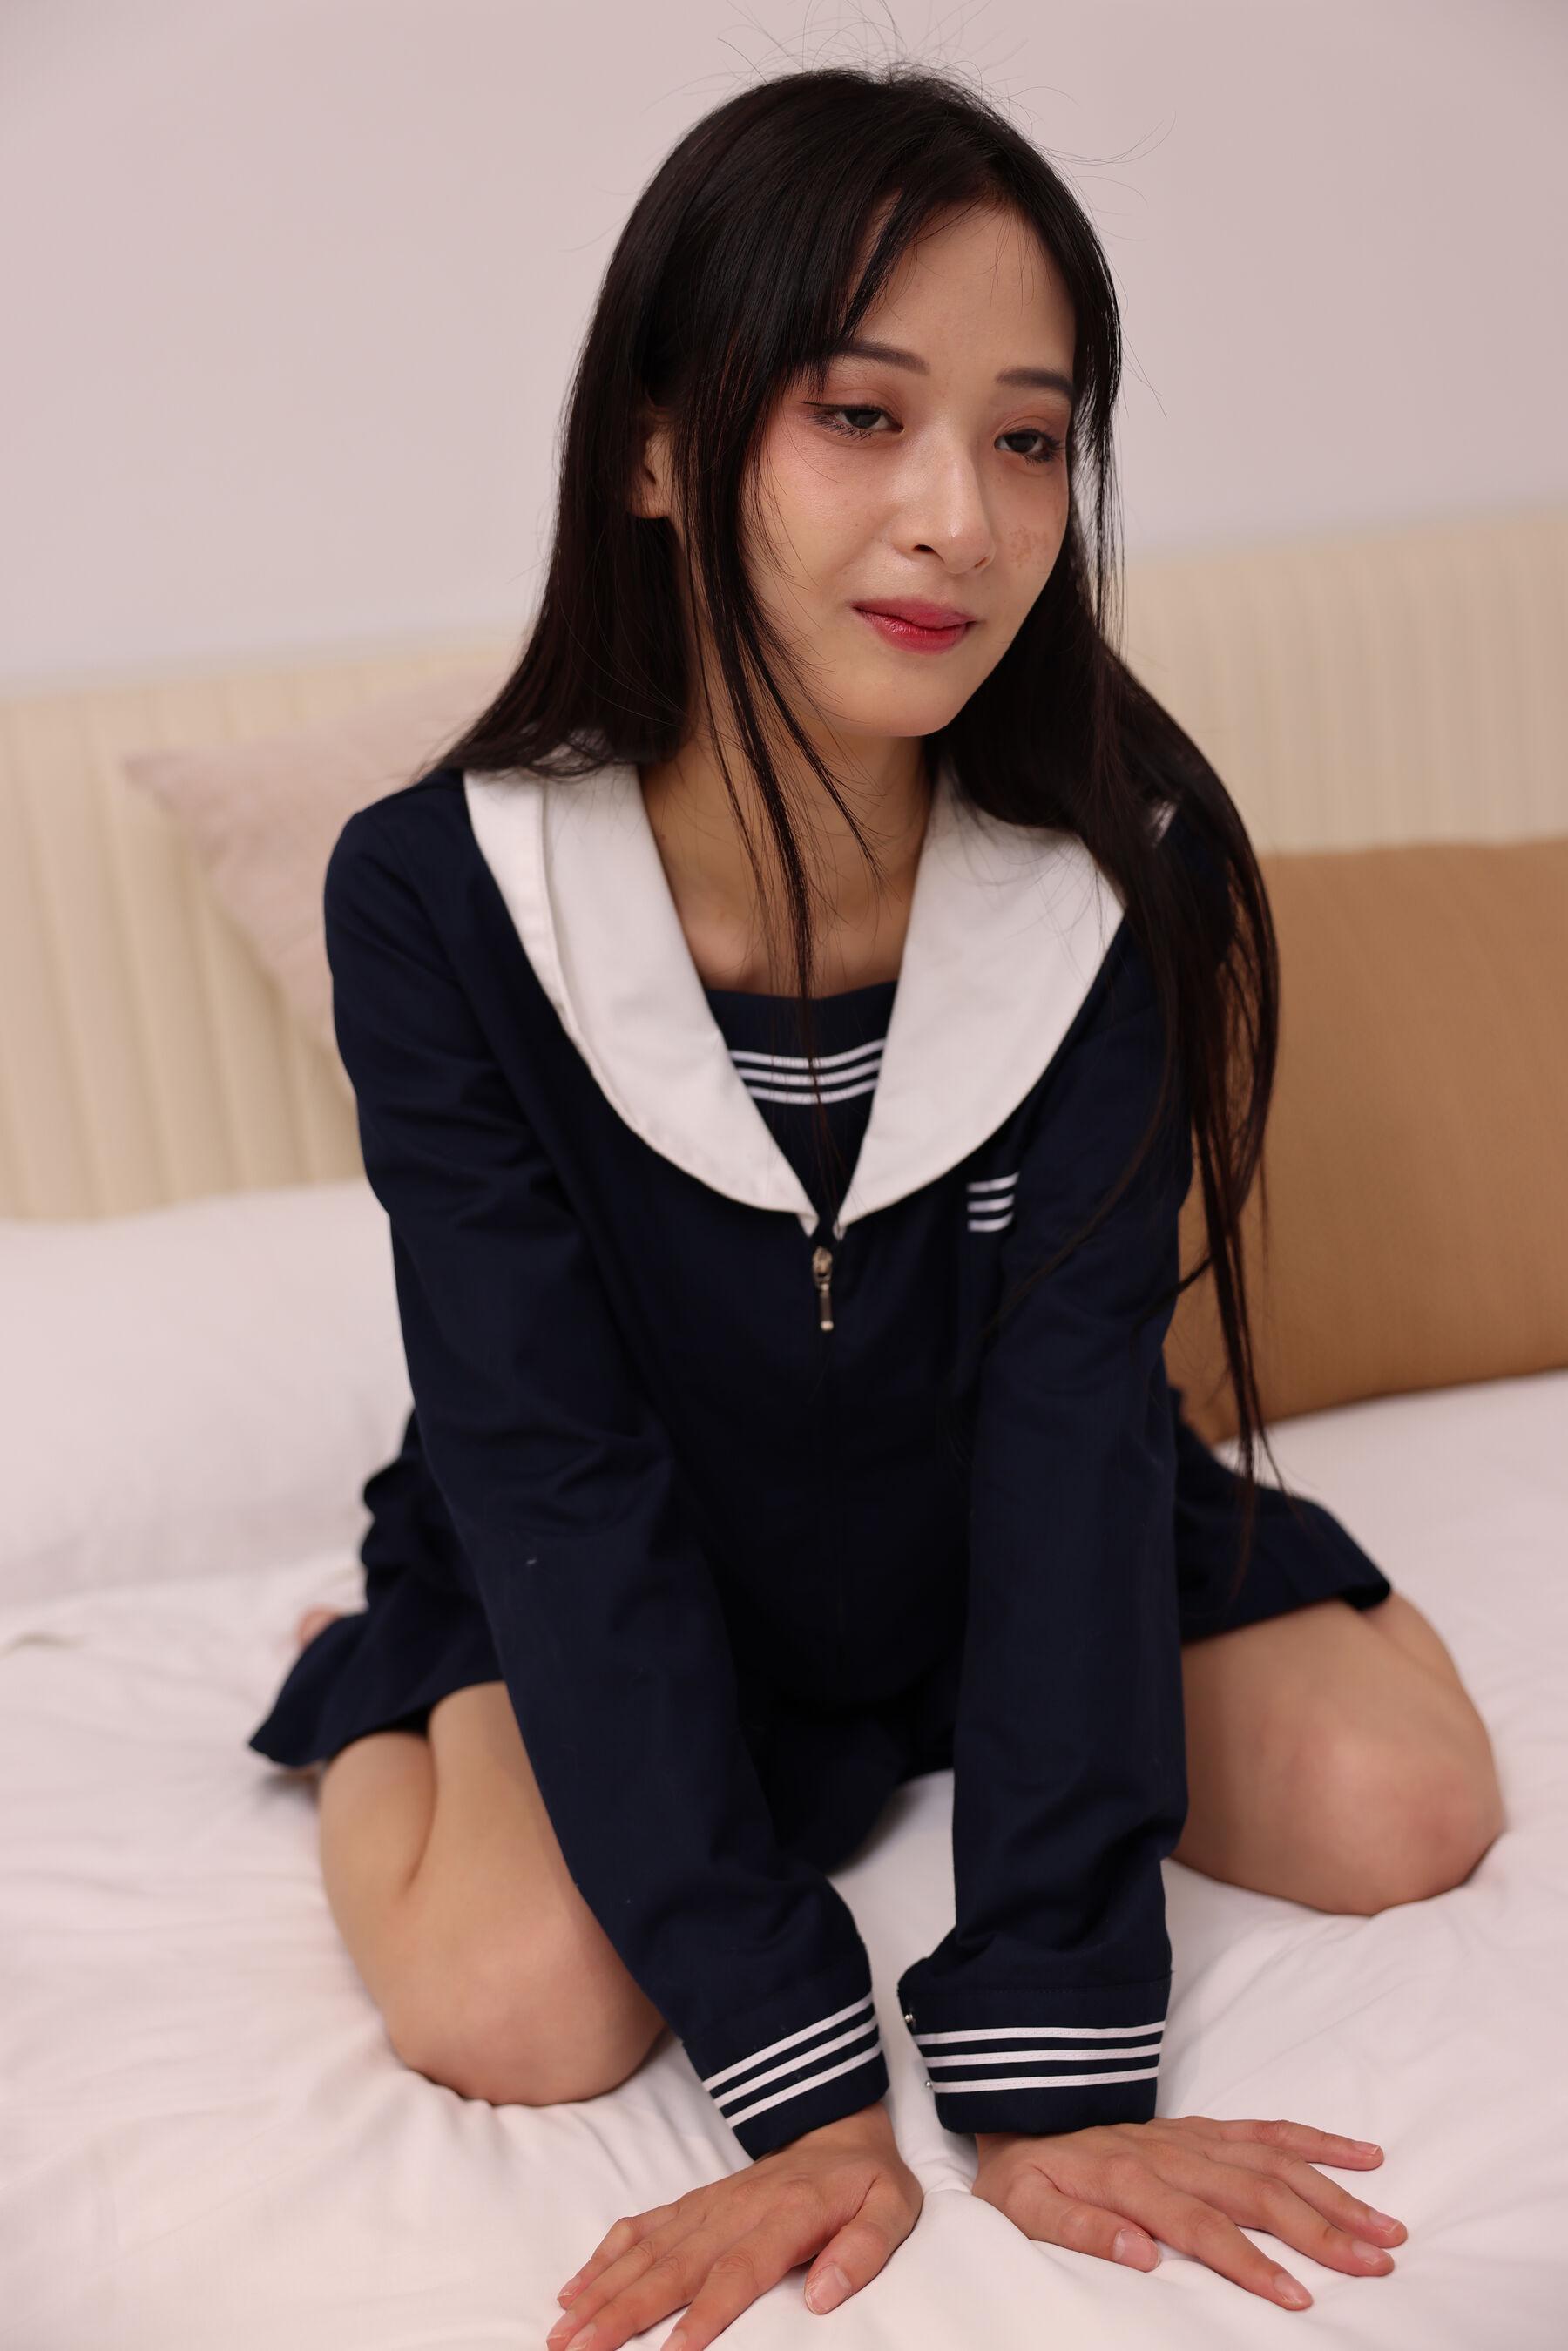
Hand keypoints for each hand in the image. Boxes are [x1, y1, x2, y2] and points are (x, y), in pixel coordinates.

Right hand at [544, 2100, 920, 2350]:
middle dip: (622, 2313)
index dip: (703, 2315)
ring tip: (562, 2333)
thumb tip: (823, 2297)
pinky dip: (604, 2258)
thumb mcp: (892, 2211)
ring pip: (646, 2251)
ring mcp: (707, 2204)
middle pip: (673, 2268)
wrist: (839, 2129)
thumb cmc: (867, 2184)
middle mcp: (735, 2209)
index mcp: (786, 2216)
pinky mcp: (692, 2203)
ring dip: (601, 2291)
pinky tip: (574, 2289)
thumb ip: (862, 2253)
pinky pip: (641, 2227)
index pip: (737, 2273)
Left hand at [971, 2114, 1407, 2310]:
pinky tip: (1363, 2154)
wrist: (1019, 2119)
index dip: (1250, 2262)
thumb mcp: (1025, 2210)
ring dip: (1334, 2192)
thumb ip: (1079, 2230)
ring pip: (1275, 2161)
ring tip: (1387, 2227)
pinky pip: (1267, 2129)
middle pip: (1257, 2192)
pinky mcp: (1203, 2128)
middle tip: (1377, 2263)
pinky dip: (1317, 2140)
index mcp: (1130, 2179)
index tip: (1299, 2297)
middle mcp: (1171, 2152)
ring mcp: (1192, 2136)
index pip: (1201, 2226)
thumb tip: (1139, 2254)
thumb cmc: (1025, 2181)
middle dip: (1321, 2230)